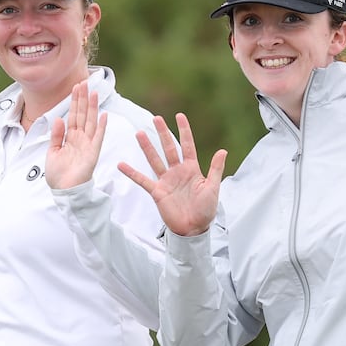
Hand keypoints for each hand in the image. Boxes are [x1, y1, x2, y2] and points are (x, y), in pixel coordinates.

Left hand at [45, 80, 107, 188]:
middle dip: (83, 99)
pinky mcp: (92, 153)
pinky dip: (101, 127)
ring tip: (93, 93)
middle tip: (84, 82)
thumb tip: (59, 118)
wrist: (64, 191)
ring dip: (92, 108)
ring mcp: (88, 145)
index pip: (73, 115)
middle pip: (82, 115)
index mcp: (70, 138)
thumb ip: (56, 135)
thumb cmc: (59, 174)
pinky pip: (98, 138)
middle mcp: (80, 139)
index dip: (74, 101)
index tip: (76, 87)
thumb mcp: (52, 152)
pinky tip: (104, 115)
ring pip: (91, 122)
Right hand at [118, 113, 226, 237]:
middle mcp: (177, 171)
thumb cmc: (206, 209)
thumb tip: (223, 150)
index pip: (187, 145)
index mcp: (192, 169)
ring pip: (155, 160)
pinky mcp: (157, 192)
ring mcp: (166, 181)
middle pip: (168, 148)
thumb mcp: (212, 187)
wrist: (193, 229)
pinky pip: (142, 180)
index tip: (179, 116)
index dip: (184, 131)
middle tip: (156, 118)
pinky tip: (122, 164)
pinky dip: (132, 173)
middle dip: (163, 133)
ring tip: (139, 133)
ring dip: (147, 147)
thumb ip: (215, 169)